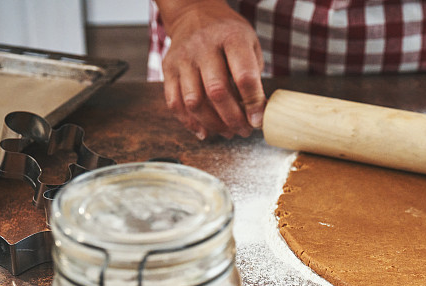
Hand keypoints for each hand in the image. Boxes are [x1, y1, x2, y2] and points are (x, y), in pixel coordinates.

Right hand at [161, 1, 265, 139]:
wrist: (194, 13)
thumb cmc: (228, 35)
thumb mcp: (250, 44)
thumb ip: (254, 77)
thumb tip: (258, 114)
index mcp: (231, 37)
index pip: (244, 76)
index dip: (252, 104)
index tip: (258, 121)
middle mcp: (204, 46)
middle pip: (217, 92)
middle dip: (233, 119)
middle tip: (244, 131)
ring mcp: (183, 58)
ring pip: (194, 102)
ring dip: (213, 124)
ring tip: (228, 132)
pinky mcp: (168, 68)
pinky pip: (174, 102)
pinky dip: (189, 122)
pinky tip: (204, 131)